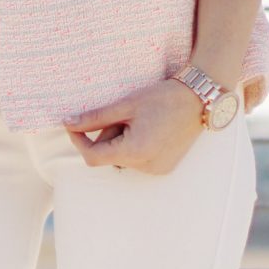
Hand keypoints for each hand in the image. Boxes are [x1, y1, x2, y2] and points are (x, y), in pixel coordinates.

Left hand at [62, 77, 205, 173]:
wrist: (199, 100)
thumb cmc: (163, 98)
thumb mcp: (126, 104)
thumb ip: (95, 117)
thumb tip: (69, 123)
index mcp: (134, 152)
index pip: (93, 157)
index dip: (79, 141)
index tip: (75, 124)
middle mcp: (146, 167)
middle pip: (109, 156)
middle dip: (108, 135)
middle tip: (122, 114)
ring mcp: (157, 170)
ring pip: (123, 158)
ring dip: (122, 140)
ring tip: (139, 119)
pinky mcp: (165, 168)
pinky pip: (139, 160)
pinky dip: (136, 146)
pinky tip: (150, 127)